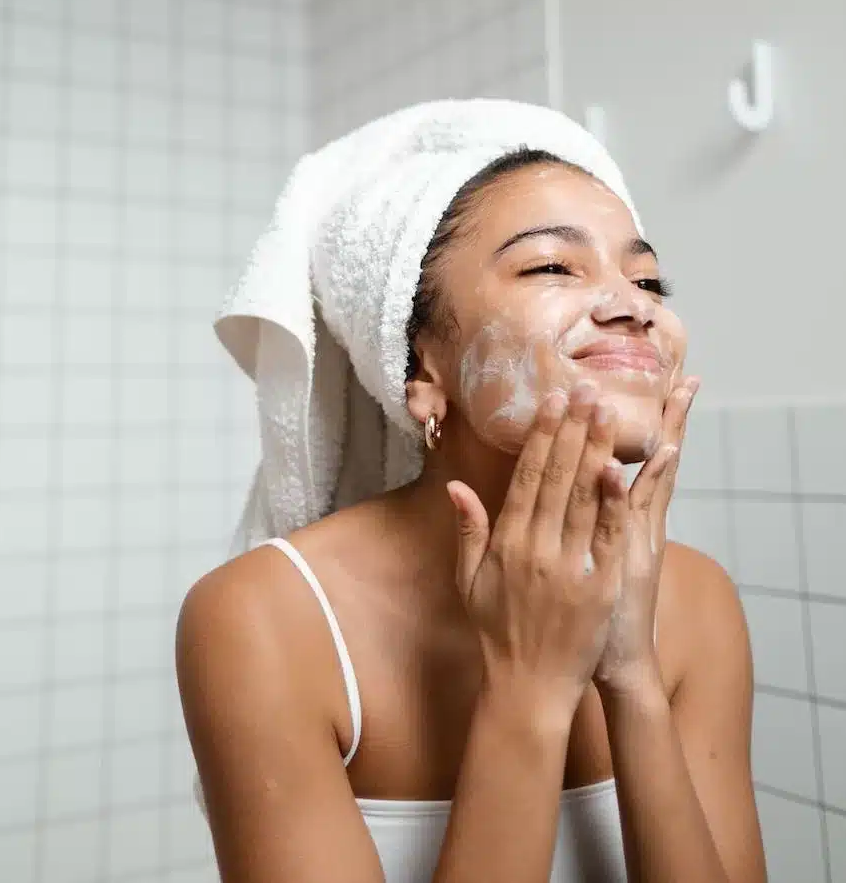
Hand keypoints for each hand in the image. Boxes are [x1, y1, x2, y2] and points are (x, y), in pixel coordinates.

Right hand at [446, 383, 628, 716]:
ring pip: (585, 497)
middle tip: (586, 389)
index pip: (527, 476)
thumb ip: (468, 530)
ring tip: (608, 412)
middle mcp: (537, 548)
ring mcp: (569, 566)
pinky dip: (614, 501)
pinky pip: (608, 536)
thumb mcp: (470, 581)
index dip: (540, 436)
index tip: (551, 401)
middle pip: (558, 476)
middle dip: (573, 429)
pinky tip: (622, 469)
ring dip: (596, 451)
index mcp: (507, 543)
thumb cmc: (497, 633)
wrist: (528, 689)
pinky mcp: (599, 587)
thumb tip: (456, 486)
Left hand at [593, 378, 699, 697]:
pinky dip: (619, 494)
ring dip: (658, 440)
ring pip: (649, 482)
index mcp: (626, 517)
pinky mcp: (622, 562)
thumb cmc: (591, 612)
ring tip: (673, 397)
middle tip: (685, 377)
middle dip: (669, 420)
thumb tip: (586, 474)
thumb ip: (592, 512)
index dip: (655, 423)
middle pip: (656, 461)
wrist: (610, 661)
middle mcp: (637, 523)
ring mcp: (634, 540)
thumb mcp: (595, 556)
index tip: (671, 382)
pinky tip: (620, 465)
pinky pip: (622, 522)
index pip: (642, 458)